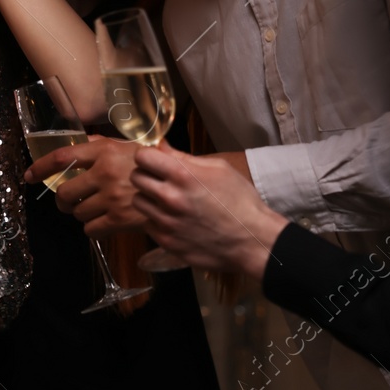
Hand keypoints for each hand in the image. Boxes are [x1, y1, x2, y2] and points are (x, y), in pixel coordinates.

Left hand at [25, 135, 145, 235]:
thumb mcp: (128, 145)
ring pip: (78, 213)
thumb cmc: (153, 163)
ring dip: (81, 213)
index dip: (41, 167)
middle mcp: (105, 172)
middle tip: (69, 200)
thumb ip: (102, 144)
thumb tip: (77, 142)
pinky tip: (104, 220)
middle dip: (63, 200)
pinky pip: (91, 230)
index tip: (29, 175)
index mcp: (105, 150)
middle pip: (65, 193)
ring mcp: (112, 197)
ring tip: (95, 208)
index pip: (62, 157)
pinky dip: (93, 228)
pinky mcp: (120, 219)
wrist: (180, 186)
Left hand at [131, 145, 288, 278]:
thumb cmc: (240, 201)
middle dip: (146, 174)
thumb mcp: (218, 169)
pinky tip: (175, 219)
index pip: (142, 157)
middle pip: (135, 178)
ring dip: (149, 198)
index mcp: (183, 176)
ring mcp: (167, 222)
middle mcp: (170, 198)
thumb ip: (184, 157)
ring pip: (138, 202)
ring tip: (168, 200)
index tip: (154, 159)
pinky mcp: (167, 242)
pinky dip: (157, 220)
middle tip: (160, 178)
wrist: (253, 240)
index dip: (147, 155)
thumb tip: (160, 147)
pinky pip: (148, 225)